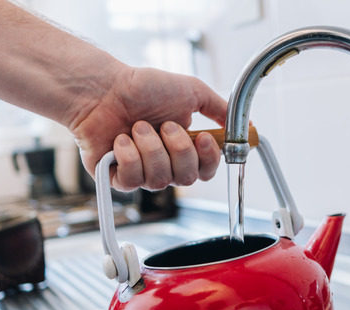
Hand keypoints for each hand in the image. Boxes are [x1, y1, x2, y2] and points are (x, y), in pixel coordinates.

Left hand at [71, 66, 227, 190]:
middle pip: (187, 179)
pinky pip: (133, 181)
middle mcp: (165, 163)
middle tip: (164, 125)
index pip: (206, 170)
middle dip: (177, 150)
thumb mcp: (192, 91)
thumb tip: (245, 126)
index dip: (208, 159)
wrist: (104, 89)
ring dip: (150, 148)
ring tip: (137, 127)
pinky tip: (120, 140)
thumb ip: (220, 109)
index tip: (202, 137)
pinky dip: (128, 157)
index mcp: (184, 147)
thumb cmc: (142, 88)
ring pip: (160, 180)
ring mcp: (142, 173)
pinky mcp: (117, 178)